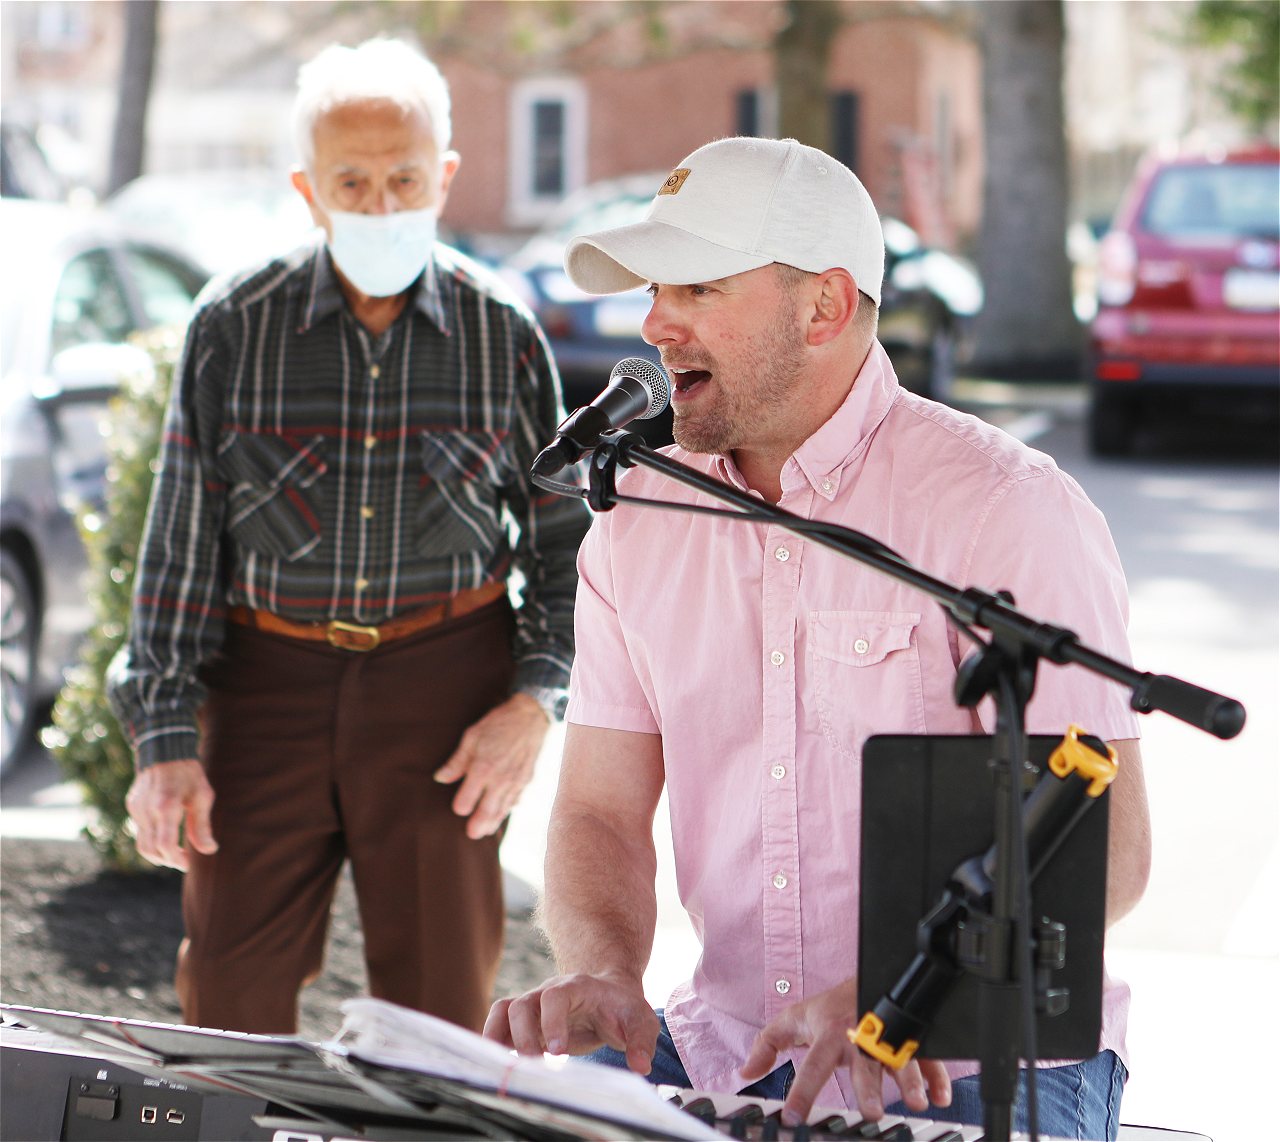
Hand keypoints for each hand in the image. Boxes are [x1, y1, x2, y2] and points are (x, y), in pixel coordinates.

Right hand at [124, 759, 217, 871]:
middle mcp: (147, 810)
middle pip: (150, 850)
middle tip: (183, 861)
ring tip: (175, 852)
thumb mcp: (202, 796)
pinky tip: (166, 833)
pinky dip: (152, 838)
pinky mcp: (132, 806)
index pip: (165, 845)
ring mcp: (136, 808)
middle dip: (167, 860)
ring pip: (141, 843)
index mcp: (166, 807)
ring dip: (157, 853)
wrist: (165, 750)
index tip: (188, 863)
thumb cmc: (189, 773)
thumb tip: (209, 850)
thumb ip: (202, 826)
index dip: (176, 859)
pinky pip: (140, 830)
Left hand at [434, 693, 548, 838]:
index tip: (458, 805)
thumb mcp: (472, 737)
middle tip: (471, 834)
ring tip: (485, 831)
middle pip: (486, 812)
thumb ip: (457, 761)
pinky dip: (508, 809)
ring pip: (502, 810)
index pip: (467, 801)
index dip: (460, 806)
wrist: (530, 716)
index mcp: (482, 768)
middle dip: (477, 825)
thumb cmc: (498, 724)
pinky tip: (503, 812)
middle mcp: (499, 780)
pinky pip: (515, 800)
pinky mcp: (526, 780)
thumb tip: (440, 778)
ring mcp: (515, 782)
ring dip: (493, 823)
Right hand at [484, 972, 658, 1073]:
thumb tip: (640, 1066)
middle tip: (535, 1065)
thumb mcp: (640, 1020)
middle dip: (524, 1036)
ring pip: (504, 1010)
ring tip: (504, 1065)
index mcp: (576, 987)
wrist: (610, 995)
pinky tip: (494, 1063)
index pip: (555, 996)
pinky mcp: (527, 1022)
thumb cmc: (623, 1007)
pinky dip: (492, 1040)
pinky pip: (500, 1023)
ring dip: (499, 1037)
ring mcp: (535, 1005)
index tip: (558, 1052)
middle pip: (523, 1003)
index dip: (552, 1022)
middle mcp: (549, 992)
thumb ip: (641, 1041)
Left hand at [738, 979, 950, 1124]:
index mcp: (830, 1033)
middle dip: (869, 1087)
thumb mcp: (794, 1019)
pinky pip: (928, 1057)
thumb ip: (768, 1045)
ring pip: (901, 1058)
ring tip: (916, 1101)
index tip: (793, 1117)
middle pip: (864, 1063)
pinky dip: (937, 1076)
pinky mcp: (911, 1038)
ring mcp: (888, 1037)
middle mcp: (860, 1036)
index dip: (802, 1091)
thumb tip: (744, 1072)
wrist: (866, 977)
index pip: (813, 1065)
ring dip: (910, 1080)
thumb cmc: (830, 1007)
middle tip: (871, 1112)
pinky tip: (940, 1095)